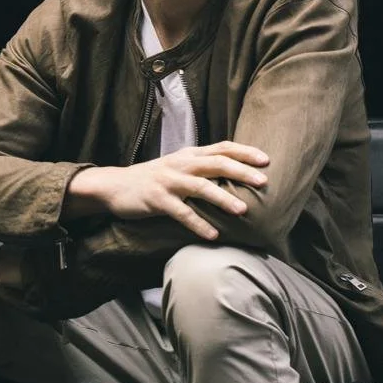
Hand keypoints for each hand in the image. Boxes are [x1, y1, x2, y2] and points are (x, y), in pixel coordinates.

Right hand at [67, 141, 268, 240]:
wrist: (117, 186)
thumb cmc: (153, 179)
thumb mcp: (179, 167)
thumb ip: (202, 167)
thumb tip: (234, 175)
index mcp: (189, 155)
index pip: (222, 147)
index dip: (244, 152)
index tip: (266, 159)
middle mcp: (181, 164)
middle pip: (216, 163)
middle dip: (241, 171)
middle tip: (263, 181)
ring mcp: (169, 181)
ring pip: (201, 187)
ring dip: (223, 198)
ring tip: (243, 210)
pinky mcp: (157, 200)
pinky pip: (181, 213)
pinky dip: (198, 224)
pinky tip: (213, 235)